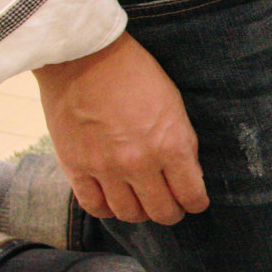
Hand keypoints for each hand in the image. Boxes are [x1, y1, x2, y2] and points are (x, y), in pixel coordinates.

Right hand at [33, 32, 207, 224]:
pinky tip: (113, 201)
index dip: (196, 203)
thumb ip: (181, 144)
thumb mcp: (174, 106)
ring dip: (139, 213)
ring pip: (128, 214)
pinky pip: (94, 206)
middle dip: (171, 213)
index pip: (192, 195)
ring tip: (141, 203)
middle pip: (161, 212)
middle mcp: (140, 163)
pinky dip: (107, 209)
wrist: (85, 57)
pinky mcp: (75, 167)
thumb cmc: (136, 74)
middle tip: (171, 207)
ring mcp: (106, 168)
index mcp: (172, 145)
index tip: (195, 202)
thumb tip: (188, 175)